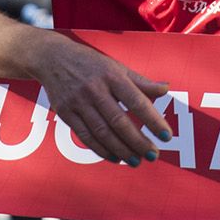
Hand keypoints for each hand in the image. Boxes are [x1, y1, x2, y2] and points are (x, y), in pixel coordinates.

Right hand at [30, 36, 169, 164]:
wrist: (53, 57)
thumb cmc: (92, 64)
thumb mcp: (117, 67)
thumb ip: (141, 81)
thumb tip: (165, 89)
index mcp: (112, 76)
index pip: (137, 101)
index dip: (153, 120)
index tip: (166, 136)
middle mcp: (95, 89)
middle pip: (119, 121)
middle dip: (138, 141)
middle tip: (153, 155)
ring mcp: (78, 102)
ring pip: (102, 132)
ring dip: (121, 150)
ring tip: (136, 161)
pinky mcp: (65, 113)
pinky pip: (85, 136)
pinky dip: (101, 150)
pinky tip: (115, 158)